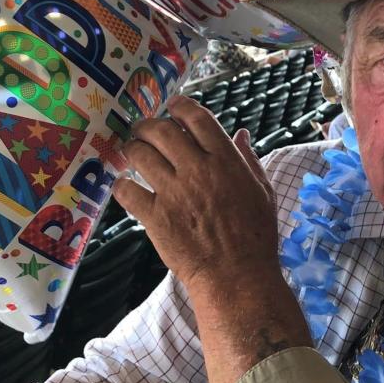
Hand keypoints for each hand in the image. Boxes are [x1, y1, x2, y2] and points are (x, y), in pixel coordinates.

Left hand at [114, 95, 280, 292]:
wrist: (237, 276)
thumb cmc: (255, 235)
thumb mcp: (262, 192)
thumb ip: (249, 160)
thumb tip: (240, 134)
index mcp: (225, 161)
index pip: (196, 118)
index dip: (180, 106)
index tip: (172, 106)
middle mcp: (197, 170)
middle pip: (161, 131)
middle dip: (147, 124)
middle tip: (143, 129)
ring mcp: (173, 193)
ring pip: (140, 155)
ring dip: (132, 148)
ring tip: (131, 151)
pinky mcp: (155, 217)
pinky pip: (127, 192)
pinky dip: (121, 185)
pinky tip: (123, 185)